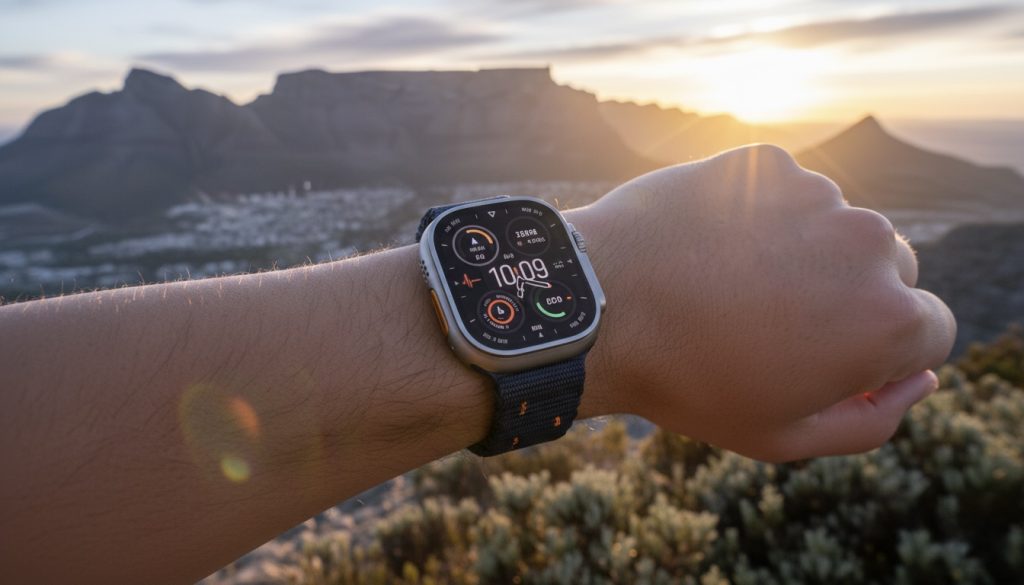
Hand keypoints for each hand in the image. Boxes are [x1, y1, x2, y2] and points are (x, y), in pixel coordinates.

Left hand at [576, 145, 955, 460]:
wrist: (599, 310)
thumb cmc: (690, 383)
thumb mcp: (786, 436)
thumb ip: (874, 420)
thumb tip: (920, 377)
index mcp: (890, 321)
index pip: (929, 331)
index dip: (881, 353)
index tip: (826, 357)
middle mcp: (870, 245)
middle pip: (889, 273)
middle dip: (850, 298)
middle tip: (772, 323)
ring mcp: (819, 195)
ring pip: (835, 228)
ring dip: (804, 252)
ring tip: (730, 284)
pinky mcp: (768, 163)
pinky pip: (785, 193)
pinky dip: (760, 215)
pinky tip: (711, 245)